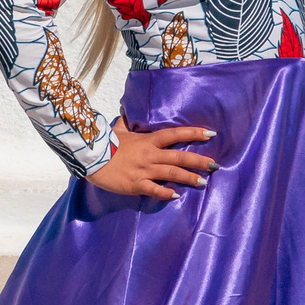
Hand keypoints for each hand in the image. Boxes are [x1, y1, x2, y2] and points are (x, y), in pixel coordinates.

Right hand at [86, 118, 218, 200]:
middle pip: (179, 157)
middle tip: (215, 165)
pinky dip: (166, 193)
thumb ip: (126, 121)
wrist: (90, 158)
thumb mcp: (118, 129)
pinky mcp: (136, 185)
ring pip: (171, 174)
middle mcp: (150, 155)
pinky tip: (176, 196)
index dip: (193, 134)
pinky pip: (154, 190)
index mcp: (148, 140)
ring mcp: (144, 170)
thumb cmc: (105, 143)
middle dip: (198, 161)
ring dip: (189, 178)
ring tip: (203, 182)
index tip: (211, 134)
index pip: (175, 134)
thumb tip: (127, 108)